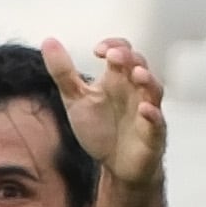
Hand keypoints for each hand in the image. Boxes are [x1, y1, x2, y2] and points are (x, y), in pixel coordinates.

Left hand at [45, 36, 164, 188]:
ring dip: (147, 80)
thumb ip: (63, 72)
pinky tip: (144, 110)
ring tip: (137, 74)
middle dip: (128, 58)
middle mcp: (135, 90)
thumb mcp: (76, 99)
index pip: (122, 51)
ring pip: (154, 89)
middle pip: (139, 65)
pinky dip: (152, 115)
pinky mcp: (153, 134)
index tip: (98, 51)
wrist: (114, 166)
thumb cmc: (101, 129)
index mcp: (118, 78)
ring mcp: (146, 110)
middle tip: (114, 56)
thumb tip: (48, 41)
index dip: (113, 46)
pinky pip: (157, 122)